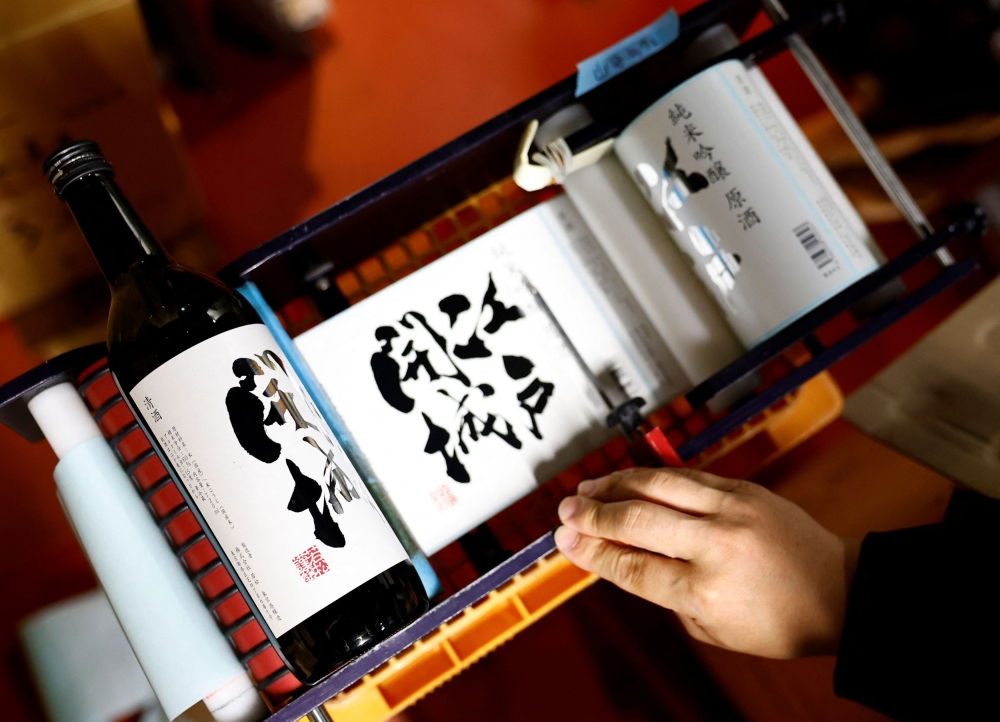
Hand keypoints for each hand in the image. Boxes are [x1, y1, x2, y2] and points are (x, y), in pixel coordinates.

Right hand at [554, 467, 859, 658]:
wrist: (840, 591)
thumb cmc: (779, 621)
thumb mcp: (713, 629)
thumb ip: (666, 594)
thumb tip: (623, 559)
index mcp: (706, 588)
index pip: (632, 565)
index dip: (592, 552)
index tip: (564, 542)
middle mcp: (716, 543)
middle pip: (636, 519)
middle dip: (593, 514)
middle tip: (565, 511)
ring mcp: (732, 509)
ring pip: (657, 484)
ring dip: (615, 483)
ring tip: (587, 488)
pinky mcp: (744, 488)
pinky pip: (686, 475)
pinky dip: (651, 476)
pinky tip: (629, 479)